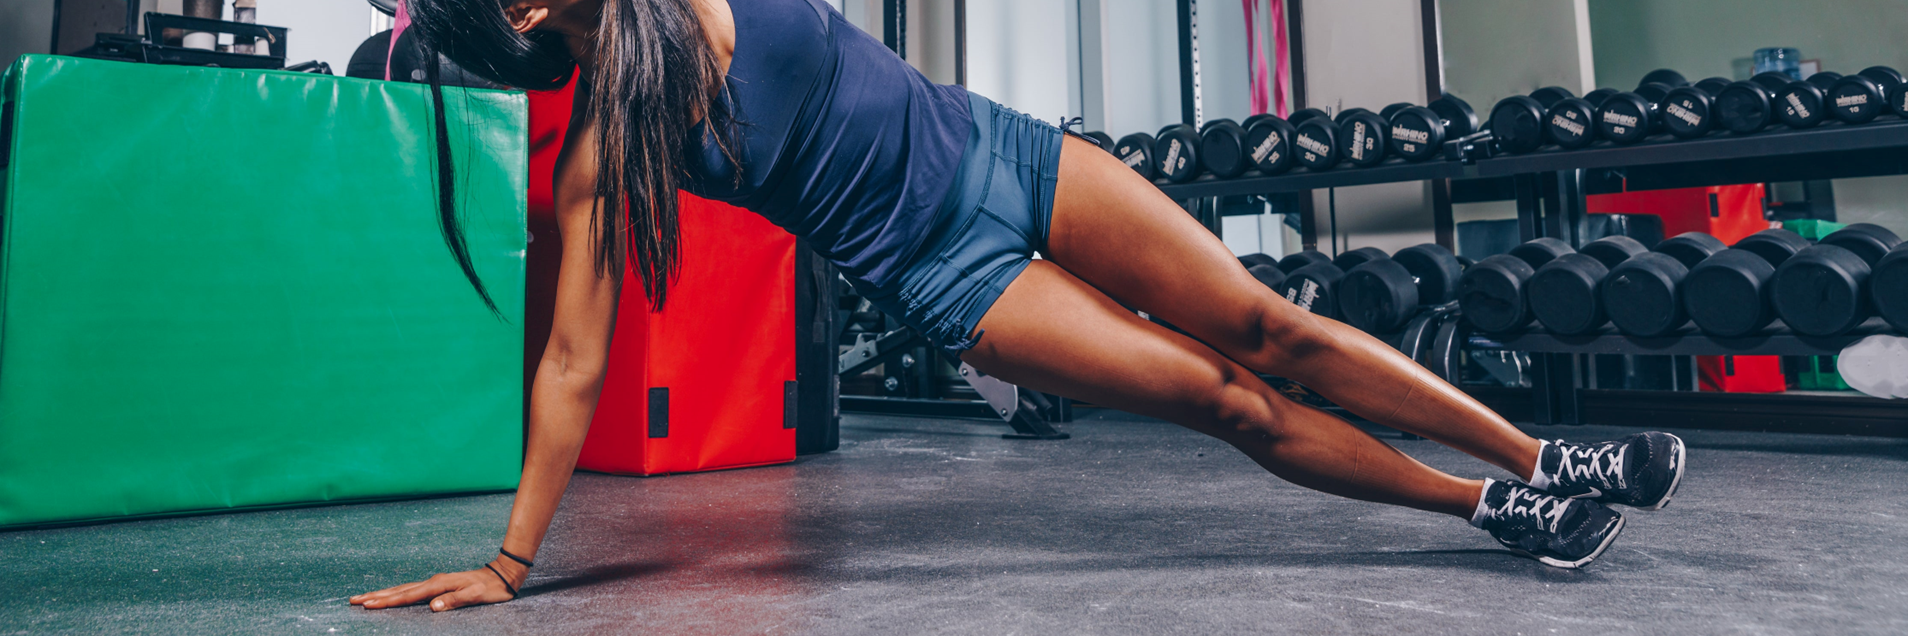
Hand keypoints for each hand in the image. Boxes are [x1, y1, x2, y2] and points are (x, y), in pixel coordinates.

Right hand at [350, 559, 522, 611]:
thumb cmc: (491, 588)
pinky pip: (411, 590)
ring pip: (403, 589)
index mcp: (439, 585)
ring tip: (364, 598)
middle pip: (399, 590)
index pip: (408, 595)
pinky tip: (390, 596)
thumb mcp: (477, 596)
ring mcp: (434, 582)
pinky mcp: (437, 585)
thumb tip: (433, 607)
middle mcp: (433, 582)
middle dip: (377, 596)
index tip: (370, 605)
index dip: (389, 601)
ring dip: (383, 594)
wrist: (502, 574)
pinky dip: (396, 593)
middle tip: (354, 601)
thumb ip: (455, 601)